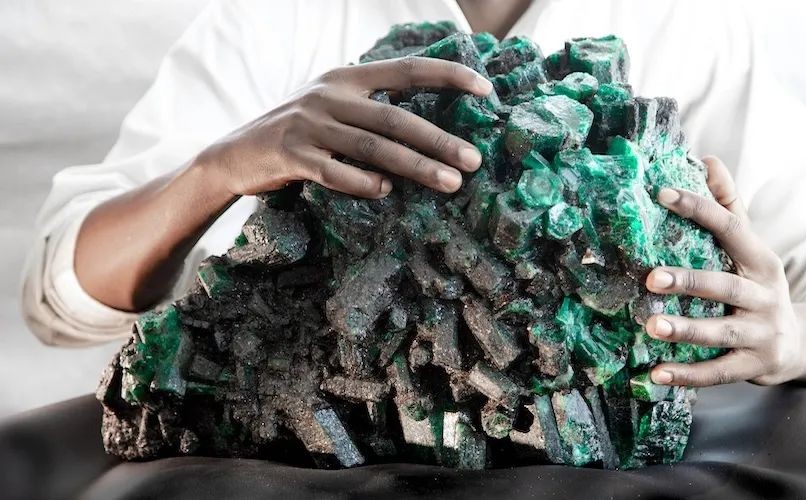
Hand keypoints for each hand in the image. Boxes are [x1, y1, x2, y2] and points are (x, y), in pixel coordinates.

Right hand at [197, 57, 492, 198]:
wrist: (235, 154)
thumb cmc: (298, 133)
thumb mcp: (332, 106)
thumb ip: (371, 109)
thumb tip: (429, 131)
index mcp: (346, 77)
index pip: (406, 70)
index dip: (448, 76)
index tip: (486, 90)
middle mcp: (329, 95)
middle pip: (396, 117)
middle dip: (439, 140)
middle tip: (473, 161)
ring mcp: (309, 124)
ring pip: (373, 147)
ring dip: (416, 167)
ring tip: (450, 183)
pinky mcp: (291, 155)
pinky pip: (334, 172)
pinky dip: (362, 183)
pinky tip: (385, 193)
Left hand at [644, 156, 804, 386]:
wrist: (798, 344)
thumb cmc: (757, 286)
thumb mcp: (750, 248)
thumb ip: (729, 207)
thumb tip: (707, 159)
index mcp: (761, 260)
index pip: (730, 227)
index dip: (697, 208)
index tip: (660, 193)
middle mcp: (764, 296)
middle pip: (725, 286)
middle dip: (689, 282)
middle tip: (651, 277)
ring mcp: (761, 334)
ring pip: (720, 333)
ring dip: (685, 330)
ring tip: (651, 324)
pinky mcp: (754, 366)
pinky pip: (717, 373)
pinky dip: (687, 375)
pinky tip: (656, 373)